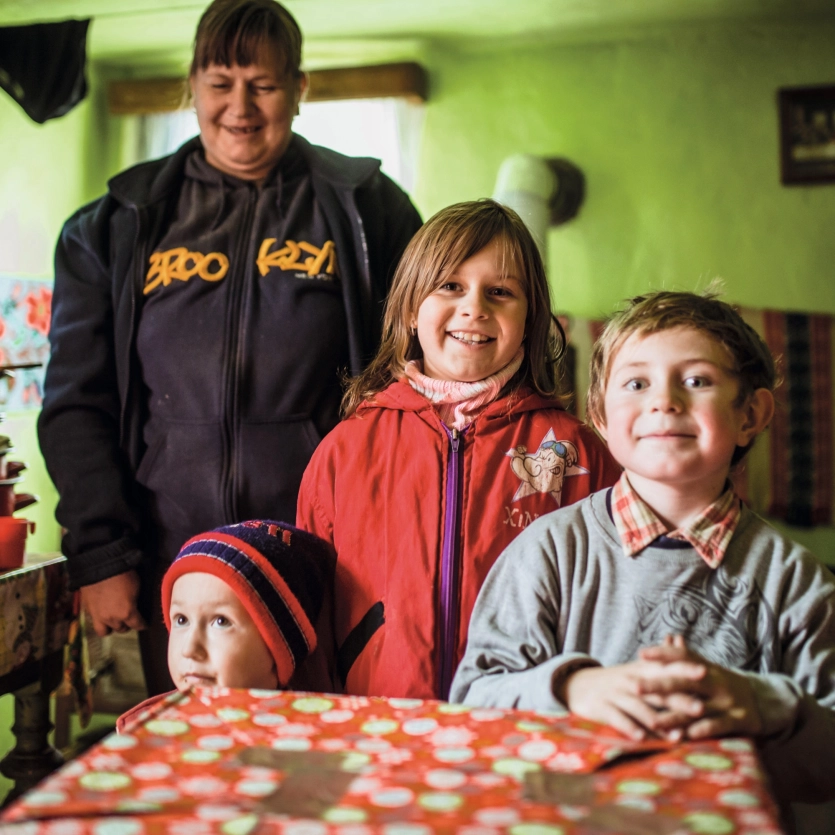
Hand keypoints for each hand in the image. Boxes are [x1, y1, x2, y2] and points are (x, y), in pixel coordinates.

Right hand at [81, 571, 145, 636]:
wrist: (99, 566)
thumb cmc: (123, 574)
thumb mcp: (136, 588)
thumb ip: (135, 601)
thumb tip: (135, 606)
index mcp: (127, 613)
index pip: (137, 625)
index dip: (142, 624)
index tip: (144, 624)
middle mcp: (112, 619)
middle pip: (121, 629)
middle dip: (126, 624)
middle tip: (129, 618)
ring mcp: (97, 616)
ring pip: (104, 631)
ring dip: (111, 627)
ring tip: (114, 620)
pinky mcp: (87, 610)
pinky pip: (94, 621)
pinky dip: (100, 620)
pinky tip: (103, 612)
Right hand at [555, 659, 704, 740]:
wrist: (578, 686)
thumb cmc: (617, 681)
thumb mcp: (637, 667)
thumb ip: (661, 658)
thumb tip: (679, 638)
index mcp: (641, 671)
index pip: (665, 668)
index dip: (684, 669)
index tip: (705, 672)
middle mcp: (630, 681)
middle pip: (657, 690)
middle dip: (679, 699)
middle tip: (700, 709)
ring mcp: (615, 694)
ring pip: (639, 707)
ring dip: (659, 721)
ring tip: (677, 734)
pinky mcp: (601, 708)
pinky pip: (617, 718)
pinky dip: (629, 728)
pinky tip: (641, 738)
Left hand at [639, 635, 763, 738]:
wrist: (765, 700)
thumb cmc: (724, 684)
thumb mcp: (708, 669)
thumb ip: (687, 656)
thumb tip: (669, 636)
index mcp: (706, 667)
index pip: (681, 656)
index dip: (662, 654)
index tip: (641, 654)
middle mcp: (715, 681)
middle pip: (683, 681)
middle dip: (657, 685)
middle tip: (634, 687)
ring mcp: (727, 701)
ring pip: (696, 708)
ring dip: (673, 716)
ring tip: (652, 722)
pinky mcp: (738, 721)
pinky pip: (717, 726)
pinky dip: (701, 731)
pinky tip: (684, 737)